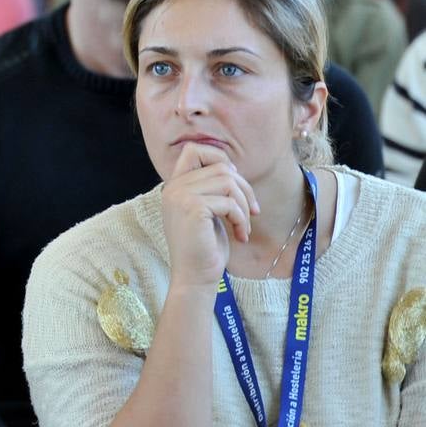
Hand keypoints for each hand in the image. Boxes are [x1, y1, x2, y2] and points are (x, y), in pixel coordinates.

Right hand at [159, 144, 258, 292]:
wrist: (195, 276)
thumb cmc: (205, 246)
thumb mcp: (207, 210)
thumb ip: (211, 187)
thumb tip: (232, 167)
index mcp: (174, 186)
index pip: (193, 150)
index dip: (218, 159)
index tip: (233, 185)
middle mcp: (173, 187)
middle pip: (220, 166)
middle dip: (244, 187)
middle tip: (251, 211)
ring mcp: (180, 196)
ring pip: (228, 181)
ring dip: (245, 205)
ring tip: (245, 225)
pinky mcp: (192, 208)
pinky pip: (229, 202)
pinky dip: (242, 219)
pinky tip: (241, 235)